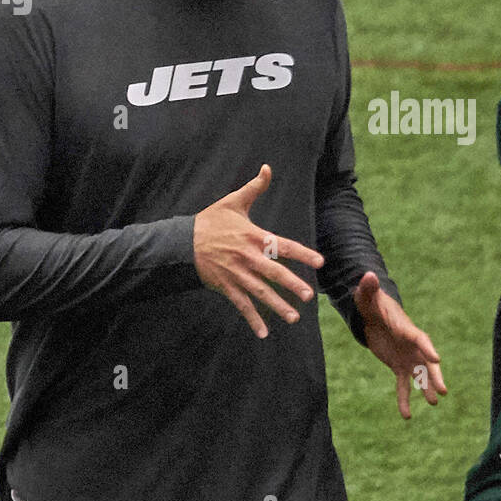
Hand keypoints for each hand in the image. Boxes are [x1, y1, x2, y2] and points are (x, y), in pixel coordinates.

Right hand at [193, 164, 324, 337]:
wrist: (181, 242)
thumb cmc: (210, 221)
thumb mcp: (232, 202)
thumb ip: (254, 188)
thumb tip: (268, 168)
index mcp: (254, 237)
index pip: (283, 246)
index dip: (302, 254)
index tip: (319, 262)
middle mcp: (248, 258)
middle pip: (274, 273)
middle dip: (292, 285)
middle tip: (308, 297)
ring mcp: (236, 274)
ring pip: (260, 293)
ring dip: (277, 306)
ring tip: (294, 318)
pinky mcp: (226, 287)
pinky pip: (242, 305)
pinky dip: (253, 319)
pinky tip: (264, 333)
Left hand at [355, 271, 446, 418]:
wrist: (373, 315)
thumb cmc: (372, 303)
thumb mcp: (367, 297)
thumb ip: (368, 289)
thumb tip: (367, 276)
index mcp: (405, 328)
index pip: (420, 338)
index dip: (427, 348)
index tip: (437, 358)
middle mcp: (411, 345)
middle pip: (427, 361)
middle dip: (434, 375)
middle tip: (442, 390)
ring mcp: (407, 357)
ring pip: (420, 375)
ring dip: (425, 388)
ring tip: (433, 403)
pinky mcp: (398, 366)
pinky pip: (403, 385)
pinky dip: (404, 400)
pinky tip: (406, 416)